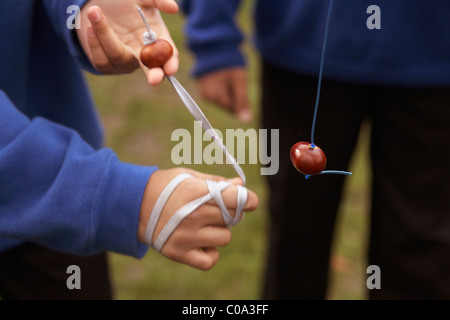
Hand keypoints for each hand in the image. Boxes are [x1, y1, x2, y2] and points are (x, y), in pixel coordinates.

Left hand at [76, 0, 178, 85]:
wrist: (97, 4)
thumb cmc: (123, 1)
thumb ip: (157, 1)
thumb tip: (174, 8)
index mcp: (156, 39)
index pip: (169, 56)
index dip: (171, 63)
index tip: (170, 68)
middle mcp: (143, 54)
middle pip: (152, 70)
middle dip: (154, 75)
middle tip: (155, 79)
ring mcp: (125, 61)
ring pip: (119, 57)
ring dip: (105, 36)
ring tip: (95, 11)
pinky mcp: (106, 65)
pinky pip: (102, 61)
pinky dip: (95, 43)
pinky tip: (89, 27)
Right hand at [138, 168, 258, 269]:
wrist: (132, 204)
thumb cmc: (165, 186)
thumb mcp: (188, 176)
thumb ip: (216, 182)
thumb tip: (241, 185)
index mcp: (197, 192)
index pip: (238, 199)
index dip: (248, 199)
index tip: (248, 199)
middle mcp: (193, 215)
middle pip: (233, 218)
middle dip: (230, 212)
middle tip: (214, 208)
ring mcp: (185, 236)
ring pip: (225, 238)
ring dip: (219, 231)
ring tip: (203, 224)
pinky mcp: (178, 253)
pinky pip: (210, 260)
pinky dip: (210, 252)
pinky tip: (200, 241)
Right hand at [197, 67, 251, 122]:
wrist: (216, 47)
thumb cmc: (229, 63)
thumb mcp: (239, 80)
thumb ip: (242, 101)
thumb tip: (246, 120)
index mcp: (213, 95)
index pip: (232, 108)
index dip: (240, 98)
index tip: (239, 85)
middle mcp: (206, 97)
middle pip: (227, 105)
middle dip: (234, 95)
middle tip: (233, 79)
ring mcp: (204, 93)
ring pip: (223, 100)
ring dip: (229, 91)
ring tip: (227, 76)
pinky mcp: (204, 89)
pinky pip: (218, 95)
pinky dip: (223, 88)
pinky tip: (223, 77)